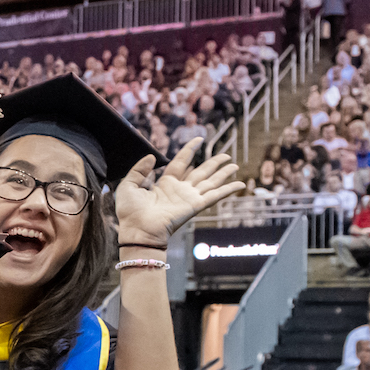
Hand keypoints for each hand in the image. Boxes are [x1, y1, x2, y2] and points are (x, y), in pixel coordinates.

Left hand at [113, 137, 244, 244]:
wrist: (137, 230)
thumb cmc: (130, 212)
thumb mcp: (129, 185)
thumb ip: (139, 169)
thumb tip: (152, 156)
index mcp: (165, 184)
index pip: (181, 162)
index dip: (189, 150)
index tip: (198, 139)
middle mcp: (180, 190)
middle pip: (201, 172)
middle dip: (214, 163)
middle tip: (226, 155)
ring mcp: (189, 198)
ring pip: (211, 181)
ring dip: (224, 173)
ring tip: (235, 165)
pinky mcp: (195, 206)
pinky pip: (215, 195)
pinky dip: (228, 190)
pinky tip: (240, 185)